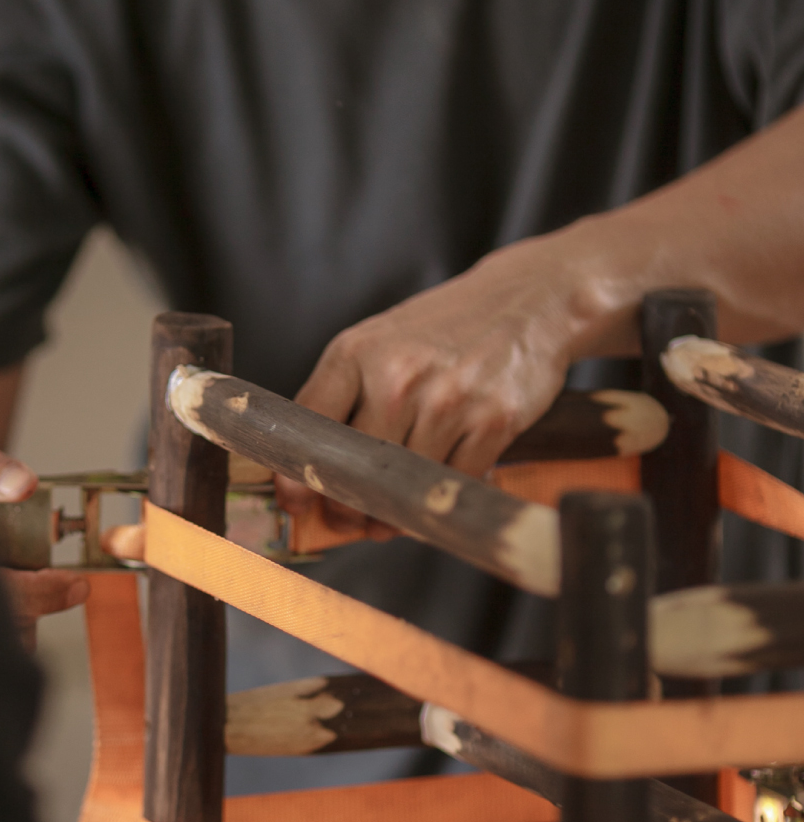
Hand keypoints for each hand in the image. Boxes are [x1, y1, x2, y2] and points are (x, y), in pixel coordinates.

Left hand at [277, 238, 583, 522]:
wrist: (529, 299)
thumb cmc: (443, 330)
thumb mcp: (379, 343)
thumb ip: (344, 395)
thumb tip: (313, 472)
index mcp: (357, 352)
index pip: (308, 423)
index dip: (294, 472)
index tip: (292, 501)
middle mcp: (399, 375)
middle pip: (355, 467)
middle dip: (345, 506)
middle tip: (345, 521)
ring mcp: (448, 399)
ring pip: (405, 482)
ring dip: (393, 512)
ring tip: (388, 517)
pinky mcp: (494, 421)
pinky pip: (453, 482)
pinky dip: (439, 498)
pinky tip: (430, 495)